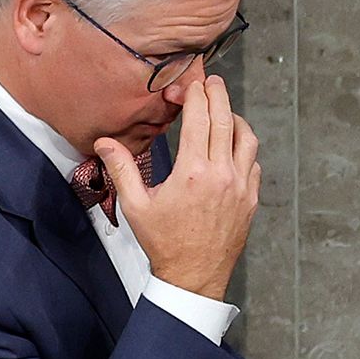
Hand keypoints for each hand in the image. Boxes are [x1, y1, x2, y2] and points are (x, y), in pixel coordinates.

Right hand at [95, 73, 256, 301]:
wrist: (194, 277)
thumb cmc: (165, 244)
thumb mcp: (136, 206)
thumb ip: (122, 169)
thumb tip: (105, 142)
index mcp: (193, 172)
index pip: (199, 119)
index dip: (194, 96)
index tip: (188, 85)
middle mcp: (222, 175)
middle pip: (225, 120)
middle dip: (218, 95)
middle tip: (211, 82)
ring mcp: (241, 186)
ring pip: (247, 138)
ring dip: (235, 118)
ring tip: (223, 110)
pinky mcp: (250, 199)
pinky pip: (254, 162)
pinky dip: (244, 147)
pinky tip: (231, 146)